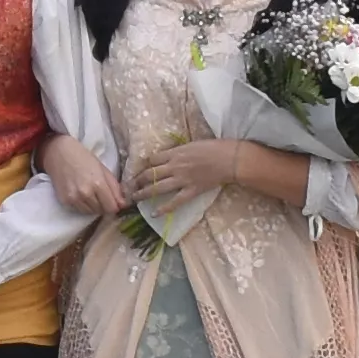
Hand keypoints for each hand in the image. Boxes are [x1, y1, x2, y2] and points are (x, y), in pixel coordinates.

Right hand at [43, 134, 127, 216]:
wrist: (59, 153)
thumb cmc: (83, 158)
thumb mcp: (103, 169)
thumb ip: (115, 188)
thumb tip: (123, 205)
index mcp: (98, 184)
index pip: (112, 208)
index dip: (115, 205)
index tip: (113, 200)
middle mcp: (86, 194)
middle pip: (102, 211)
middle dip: (104, 205)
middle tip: (100, 193)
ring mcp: (74, 199)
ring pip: (90, 212)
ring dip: (93, 206)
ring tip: (89, 193)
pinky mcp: (65, 201)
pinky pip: (79, 210)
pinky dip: (82, 205)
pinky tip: (80, 193)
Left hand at [132, 128, 250, 215]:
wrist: (230, 159)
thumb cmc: (214, 147)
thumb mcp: (192, 144)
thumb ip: (179, 151)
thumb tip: (170, 155)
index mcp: (175, 152)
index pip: (152, 160)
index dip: (143, 166)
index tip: (138, 171)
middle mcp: (175, 166)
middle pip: (150, 174)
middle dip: (137, 181)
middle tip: (129, 186)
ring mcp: (182, 180)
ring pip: (158, 187)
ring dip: (144, 193)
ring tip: (134, 198)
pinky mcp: (192, 191)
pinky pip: (175, 201)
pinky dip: (164, 208)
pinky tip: (154, 213)